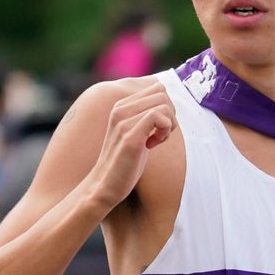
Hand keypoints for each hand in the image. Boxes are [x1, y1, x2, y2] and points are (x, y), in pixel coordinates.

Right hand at [89, 85, 174, 211]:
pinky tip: (152, 145)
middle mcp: (120, 109)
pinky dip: (164, 132)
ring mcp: (123, 121)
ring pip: (163, 104)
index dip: (165, 108)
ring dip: (168, 124)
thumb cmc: (124, 164)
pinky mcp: (130, 136)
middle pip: (162, 93)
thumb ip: (146, 118)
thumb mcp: (135, 134)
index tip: (157, 128)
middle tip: (159, 135)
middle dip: (170, 114)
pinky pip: (159, 117)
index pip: (157, 88)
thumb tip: (168, 106)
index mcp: (121, 106)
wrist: (104, 186)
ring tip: (156, 140)